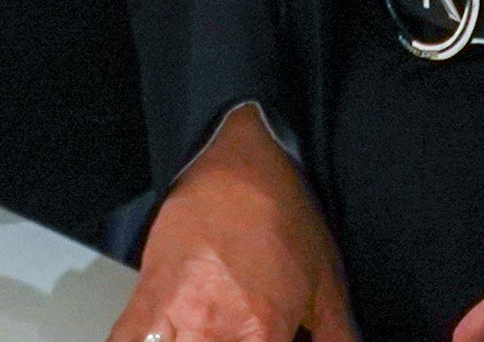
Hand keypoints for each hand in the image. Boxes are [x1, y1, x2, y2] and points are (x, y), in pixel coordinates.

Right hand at [105, 104, 357, 341]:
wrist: (237, 160)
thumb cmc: (281, 214)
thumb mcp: (327, 283)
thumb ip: (338, 337)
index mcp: (262, 330)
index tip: (275, 340)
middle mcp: (212, 329)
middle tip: (247, 331)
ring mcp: (173, 317)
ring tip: (212, 332)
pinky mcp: (145, 301)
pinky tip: (165, 337)